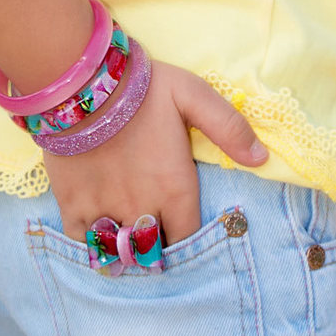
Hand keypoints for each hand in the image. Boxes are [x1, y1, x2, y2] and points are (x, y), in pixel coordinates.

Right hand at [40, 58, 267, 246]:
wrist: (82, 81)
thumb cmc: (142, 87)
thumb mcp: (194, 95)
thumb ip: (228, 127)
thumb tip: (262, 158)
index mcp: (174, 189)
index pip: (188, 238)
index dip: (186, 237)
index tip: (182, 229)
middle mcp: (142, 209)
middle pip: (154, 253)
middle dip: (157, 249)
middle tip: (155, 236)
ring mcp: (106, 210)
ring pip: (120, 254)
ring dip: (126, 251)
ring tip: (129, 241)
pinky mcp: (73, 205)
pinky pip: (83, 243)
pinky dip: (91, 244)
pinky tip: (98, 233)